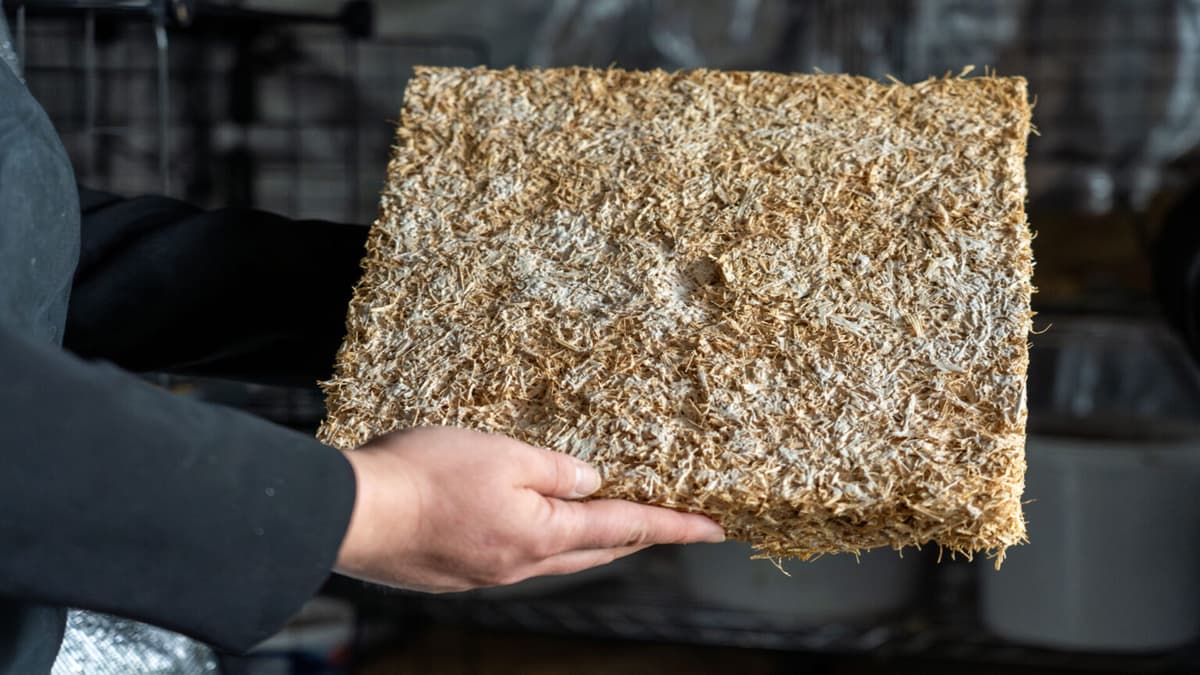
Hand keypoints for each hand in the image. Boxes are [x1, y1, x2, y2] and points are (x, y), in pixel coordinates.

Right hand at [333, 426, 724, 591]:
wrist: (351, 513)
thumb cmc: (425, 475)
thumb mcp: (504, 454)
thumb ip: (555, 471)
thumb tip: (591, 484)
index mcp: (540, 534)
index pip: (625, 528)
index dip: (675, 525)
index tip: (717, 527)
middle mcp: (520, 564)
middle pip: (596, 552)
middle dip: (637, 537)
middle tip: (670, 522)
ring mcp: (487, 573)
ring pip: (557, 558)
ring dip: (590, 541)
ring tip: (609, 522)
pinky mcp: (456, 572)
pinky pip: (516, 557)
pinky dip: (542, 541)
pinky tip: (530, 526)